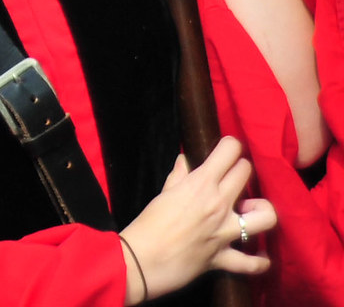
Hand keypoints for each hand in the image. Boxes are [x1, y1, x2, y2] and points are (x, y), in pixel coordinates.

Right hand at [119, 136, 274, 303]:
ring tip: (250, 210)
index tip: (226, 148)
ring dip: (261, 209)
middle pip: (246, 173)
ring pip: (265, 216)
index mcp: (201, 184)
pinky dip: (259, 261)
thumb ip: (179, 175)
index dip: (230, 146)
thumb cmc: (149, 222)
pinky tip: (260, 257)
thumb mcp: (164, 192)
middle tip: (232, 175)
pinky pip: (252, 263)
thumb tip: (185, 160)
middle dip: (241, 169)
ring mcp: (225, 232)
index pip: (229, 152)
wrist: (144, 258)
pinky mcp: (226, 257)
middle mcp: (219, 204)